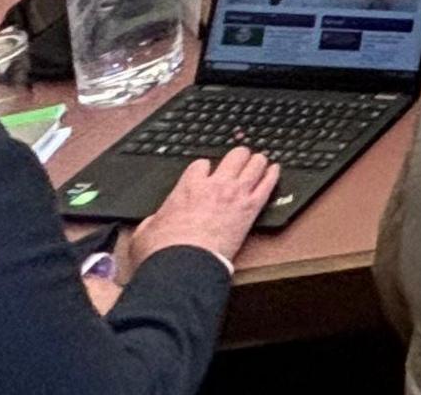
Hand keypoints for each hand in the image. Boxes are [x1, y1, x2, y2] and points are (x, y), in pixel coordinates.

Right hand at [123, 147, 280, 276]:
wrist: (185, 266)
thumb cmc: (164, 252)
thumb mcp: (145, 232)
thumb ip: (152, 222)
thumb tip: (151, 224)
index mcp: (187, 188)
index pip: (201, 164)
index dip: (205, 168)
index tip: (207, 173)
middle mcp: (213, 186)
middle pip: (234, 156)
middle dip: (238, 156)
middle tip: (240, 160)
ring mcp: (234, 195)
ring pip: (254, 164)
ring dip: (257, 162)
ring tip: (260, 161)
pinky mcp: (250, 209)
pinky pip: (267, 185)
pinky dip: (273, 175)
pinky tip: (275, 171)